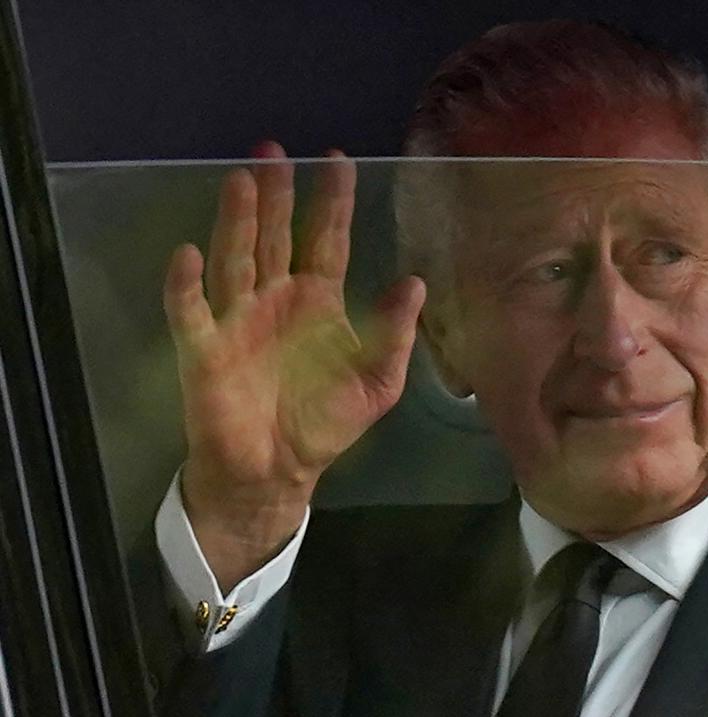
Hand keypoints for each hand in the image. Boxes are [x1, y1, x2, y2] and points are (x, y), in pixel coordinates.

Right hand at [164, 143, 424, 588]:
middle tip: (274, 149)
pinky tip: (188, 255)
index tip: (337, 161)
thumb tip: (415, 283)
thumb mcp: (377, 384)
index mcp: (318, 301)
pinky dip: (186, 286)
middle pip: (274, 236)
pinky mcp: (205, 349)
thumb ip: (395, 335)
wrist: (277, 471)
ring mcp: (238, 320)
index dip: (332, 203)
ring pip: (236, 258)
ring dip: (236, 220)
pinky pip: (192, 313)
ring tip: (242, 178)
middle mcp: (276, 299)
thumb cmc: (325, 425)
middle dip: (276, 194)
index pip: (327, 240)